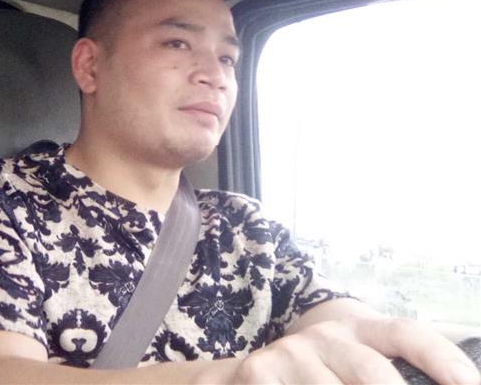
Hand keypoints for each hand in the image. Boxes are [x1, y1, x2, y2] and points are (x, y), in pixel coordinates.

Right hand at [219, 317, 479, 384]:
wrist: (251, 371)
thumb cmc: (323, 372)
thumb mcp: (355, 360)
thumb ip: (392, 368)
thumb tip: (455, 384)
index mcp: (360, 328)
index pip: (407, 334)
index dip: (441, 358)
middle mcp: (327, 335)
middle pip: (373, 371)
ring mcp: (292, 352)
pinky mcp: (260, 372)